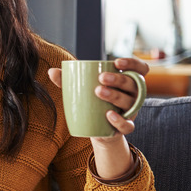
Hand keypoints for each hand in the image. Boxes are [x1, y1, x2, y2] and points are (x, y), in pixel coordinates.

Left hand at [48, 57, 147, 178]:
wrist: (95, 128)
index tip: (116, 62)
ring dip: (115, 96)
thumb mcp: (82, 90)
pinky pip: (129, 125)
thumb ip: (68, 80)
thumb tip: (51, 71)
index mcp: (126, 82)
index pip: (139, 69)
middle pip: (133, 84)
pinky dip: (120, 120)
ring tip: (98, 92)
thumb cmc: (92, 103)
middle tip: (100, 78)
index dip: (132, 64)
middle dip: (118, 80)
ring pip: (130, 102)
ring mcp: (131, 112)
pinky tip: (108, 115)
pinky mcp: (126, 127)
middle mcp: (133, 95)